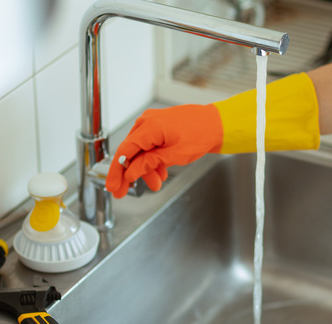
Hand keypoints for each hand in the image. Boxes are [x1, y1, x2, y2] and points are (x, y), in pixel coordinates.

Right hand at [105, 104, 222, 197]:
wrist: (217, 124)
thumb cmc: (201, 135)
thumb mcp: (173, 156)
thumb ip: (149, 164)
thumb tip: (131, 172)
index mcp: (149, 127)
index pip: (124, 152)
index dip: (116, 172)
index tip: (113, 187)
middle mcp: (147, 122)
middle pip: (130, 152)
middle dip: (130, 174)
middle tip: (124, 192)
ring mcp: (152, 123)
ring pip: (140, 151)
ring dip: (145, 169)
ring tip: (156, 183)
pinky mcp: (159, 127)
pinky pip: (148, 145)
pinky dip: (152, 160)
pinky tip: (160, 172)